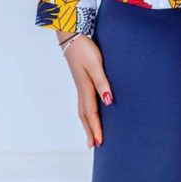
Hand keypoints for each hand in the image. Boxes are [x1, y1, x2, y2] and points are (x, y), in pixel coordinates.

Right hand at [60, 33, 113, 148]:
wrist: (71, 35)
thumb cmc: (85, 48)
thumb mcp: (95, 64)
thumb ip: (102, 81)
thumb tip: (108, 100)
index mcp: (86, 87)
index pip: (91, 113)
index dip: (96, 128)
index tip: (100, 143)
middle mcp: (82, 89)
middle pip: (85, 115)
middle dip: (89, 130)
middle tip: (93, 146)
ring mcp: (80, 84)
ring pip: (83, 109)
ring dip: (87, 123)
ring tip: (91, 134)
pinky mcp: (81, 79)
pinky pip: (83, 101)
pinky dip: (86, 112)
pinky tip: (90, 111)